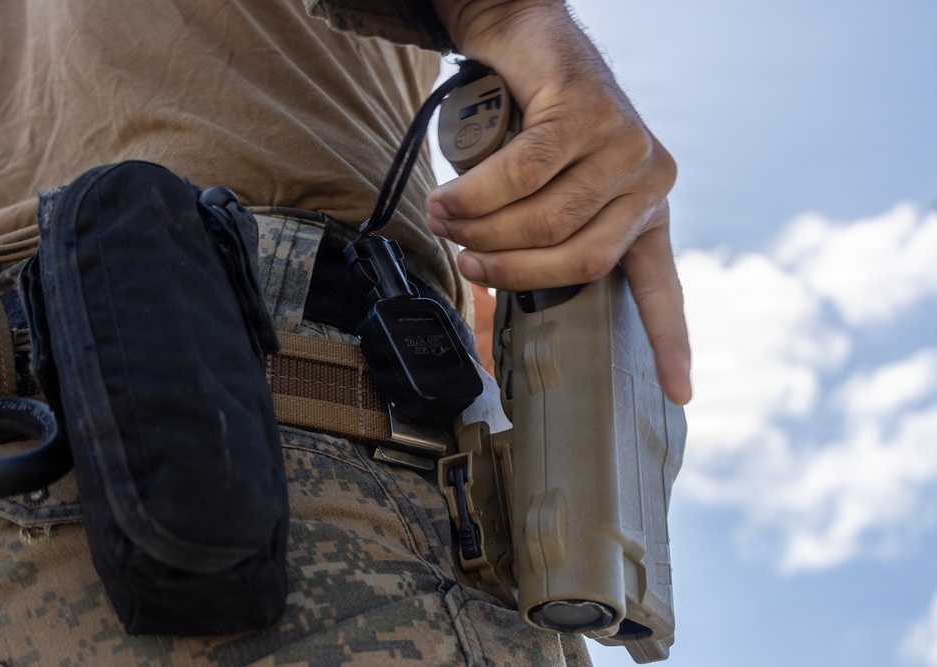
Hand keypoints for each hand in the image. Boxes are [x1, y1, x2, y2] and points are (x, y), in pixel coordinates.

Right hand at [429, 0, 690, 404]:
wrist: (528, 41)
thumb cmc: (530, 125)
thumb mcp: (545, 195)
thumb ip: (535, 249)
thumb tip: (491, 313)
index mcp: (644, 213)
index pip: (660, 288)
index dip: (668, 343)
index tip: (680, 395)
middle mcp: (647, 182)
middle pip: (580, 261)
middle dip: (512, 270)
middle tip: (467, 262)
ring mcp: (626, 145)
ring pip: (546, 218)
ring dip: (483, 228)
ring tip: (446, 218)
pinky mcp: (592, 112)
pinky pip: (524, 173)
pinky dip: (477, 191)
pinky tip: (450, 196)